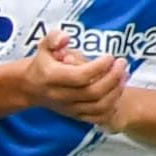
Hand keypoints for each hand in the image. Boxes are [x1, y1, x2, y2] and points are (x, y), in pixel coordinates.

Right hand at [16, 28, 131, 123]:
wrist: (32, 87)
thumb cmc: (44, 62)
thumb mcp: (44, 46)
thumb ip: (54, 38)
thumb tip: (65, 38)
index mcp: (51, 77)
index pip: (79, 76)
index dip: (99, 67)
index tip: (109, 56)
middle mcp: (60, 96)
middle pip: (93, 92)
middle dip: (113, 77)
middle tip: (122, 63)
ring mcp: (68, 108)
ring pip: (99, 106)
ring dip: (116, 91)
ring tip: (124, 75)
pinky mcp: (76, 115)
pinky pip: (99, 117)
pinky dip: (112, 106)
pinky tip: (117, 91)